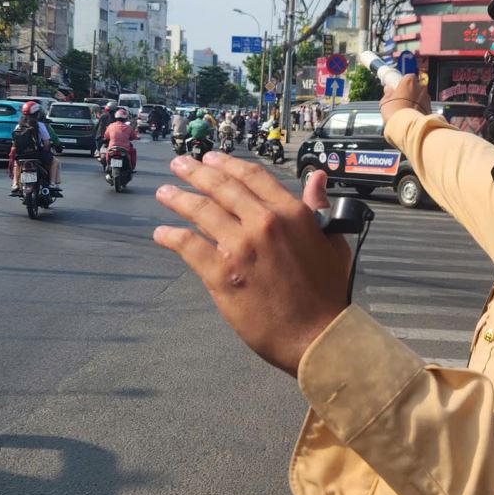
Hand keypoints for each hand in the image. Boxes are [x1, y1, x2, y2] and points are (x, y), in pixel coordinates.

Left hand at [153, 150, 351, 375]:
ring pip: (201, 211)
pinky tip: (161, 234)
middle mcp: (263, 222)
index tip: (211, 159)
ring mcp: (240, 247)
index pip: (252, 177)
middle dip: (195, 173)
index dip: (227, 165)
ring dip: (178, 199)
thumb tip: (317, 178)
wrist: (317, 335)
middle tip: (179, 165)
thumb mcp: (332, 242)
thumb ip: (318, 208)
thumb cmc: (328, 293)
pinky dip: (171, 237)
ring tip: (164, 193)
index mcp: (291, 213)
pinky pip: (189, 246)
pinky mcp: (222, 274)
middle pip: (221, 188)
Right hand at [380, 72, 429, 120]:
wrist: (407, 127)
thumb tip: (388, 89)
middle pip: (416, 87)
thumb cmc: (394, 112)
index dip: (402, 84)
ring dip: (416, 101)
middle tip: (402, 101)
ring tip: (407, 111)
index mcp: (409, 81)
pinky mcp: (431, 109)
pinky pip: (424, 107)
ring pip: (421, 97)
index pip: (408, 77)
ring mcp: (427, 98)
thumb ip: (387, 93)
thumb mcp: (385, 102)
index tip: (398, 90)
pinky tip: (412, 116)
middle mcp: (421, 87)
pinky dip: (420, 110)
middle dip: (410, 92)